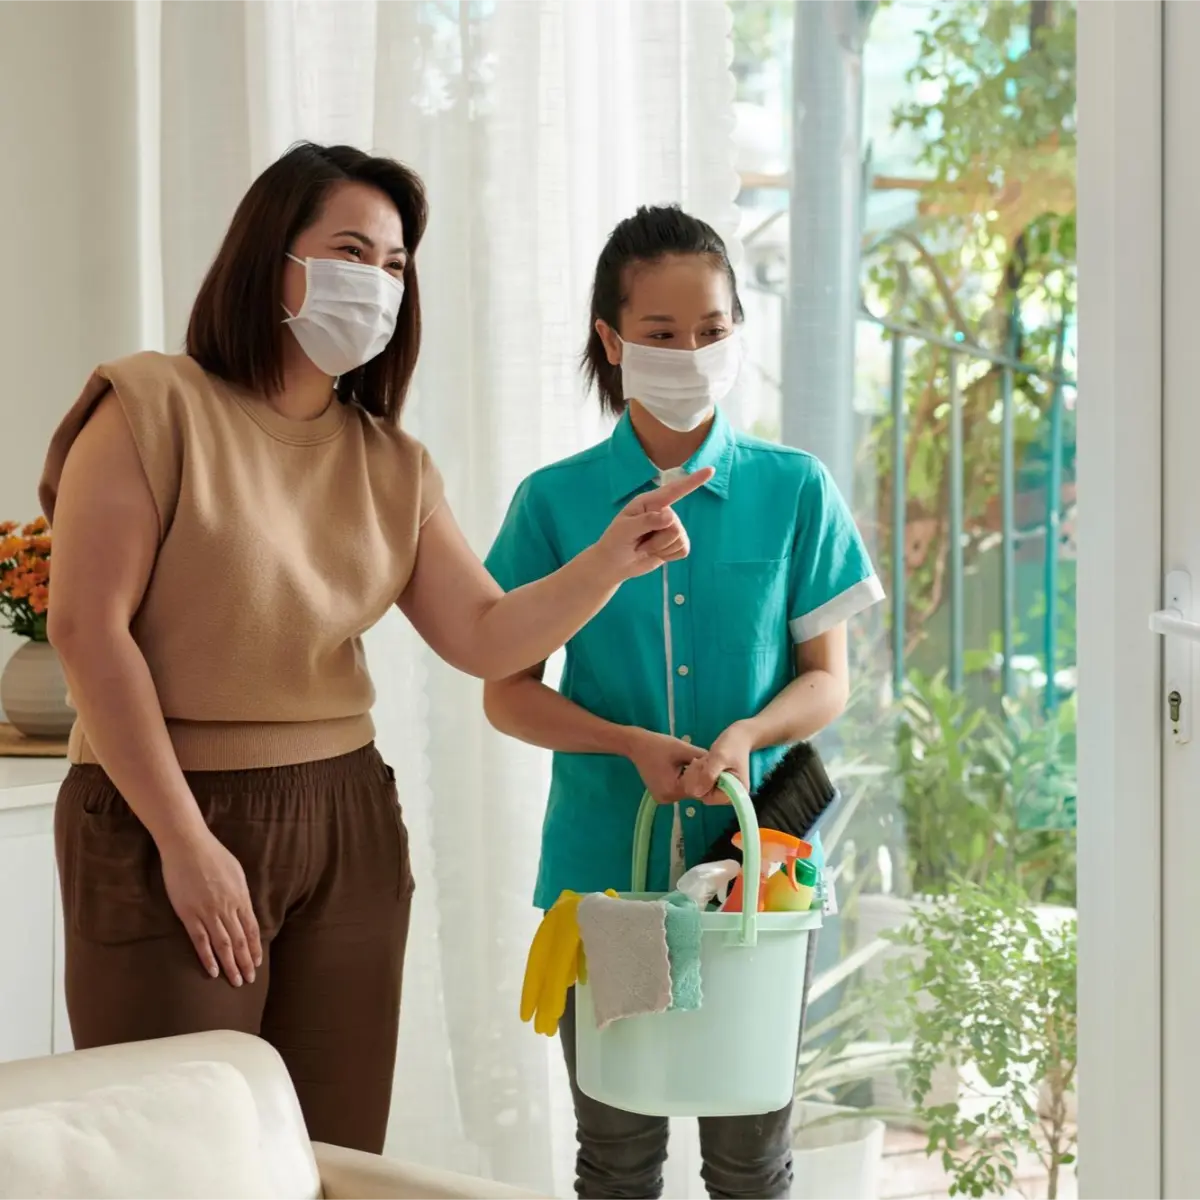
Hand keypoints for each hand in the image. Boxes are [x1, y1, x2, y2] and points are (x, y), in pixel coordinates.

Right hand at [159, 829, 261, 986]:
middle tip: (249, 980)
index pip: (252, 929)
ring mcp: (208, 912)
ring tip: (236, 981)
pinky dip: (208, 958)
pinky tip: (213, 971)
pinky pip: (201, 941)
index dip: (255, 947)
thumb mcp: (235, 872)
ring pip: (223, 945)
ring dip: (231, 965)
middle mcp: (227, 907)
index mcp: (240, 897)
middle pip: (240, 941)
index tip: (257, 962)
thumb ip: (240, 893)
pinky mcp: (189, 914)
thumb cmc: (213, 855)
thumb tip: (244, 908)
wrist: (188, 845)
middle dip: (246, 962)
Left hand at [592, 468, 714, 581]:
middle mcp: (663, 512)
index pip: (674, 490)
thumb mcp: (625, 529)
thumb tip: (671, 516)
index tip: (710, 471)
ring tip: (645, 547)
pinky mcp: (675, 543)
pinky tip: (656, 553)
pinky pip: (683, 549)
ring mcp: (670, 528)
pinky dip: (668, 555)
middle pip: (675, 525)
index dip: (693, 481)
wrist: (614, 565)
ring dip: (661, 548)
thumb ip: (647, 521)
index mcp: (649, 502)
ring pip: (679, 539)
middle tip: (639, 542)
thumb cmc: (615, 542)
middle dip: (657, 540)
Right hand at [626, 729, 705, 803]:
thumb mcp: (683, 749)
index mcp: (672, 789)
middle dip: (699, 777)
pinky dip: (683, 781)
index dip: (706, 776)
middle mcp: (667, 798)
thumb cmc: (659, 744)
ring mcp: (662, 799)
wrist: (636, 745)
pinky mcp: (661, 795)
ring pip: (687, 791)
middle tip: (700, 761)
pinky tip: (682, 768)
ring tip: (690, 763)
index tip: (709, 764)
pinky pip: (679, 790)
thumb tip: (718, 764)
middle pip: (693, 791)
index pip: (699, 787)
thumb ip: (702, 758)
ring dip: (692, 779)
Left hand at [680, 721, 754, 803]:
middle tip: (702, 761)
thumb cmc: (732, 746)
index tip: (702, 767)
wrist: (739, 737)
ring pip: (700, 787)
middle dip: (698, 777)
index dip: (700, 784)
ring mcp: (722, 789)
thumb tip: (696, 793)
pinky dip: (699, 771)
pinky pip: (701, 781)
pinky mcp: (717, 783)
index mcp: (735, 793)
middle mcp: (729, 795)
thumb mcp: (719, 758)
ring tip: (704, 759)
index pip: (709, 798)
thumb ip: (708, 775)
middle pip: (703, 793)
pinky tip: (703, 761)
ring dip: (697, 773)